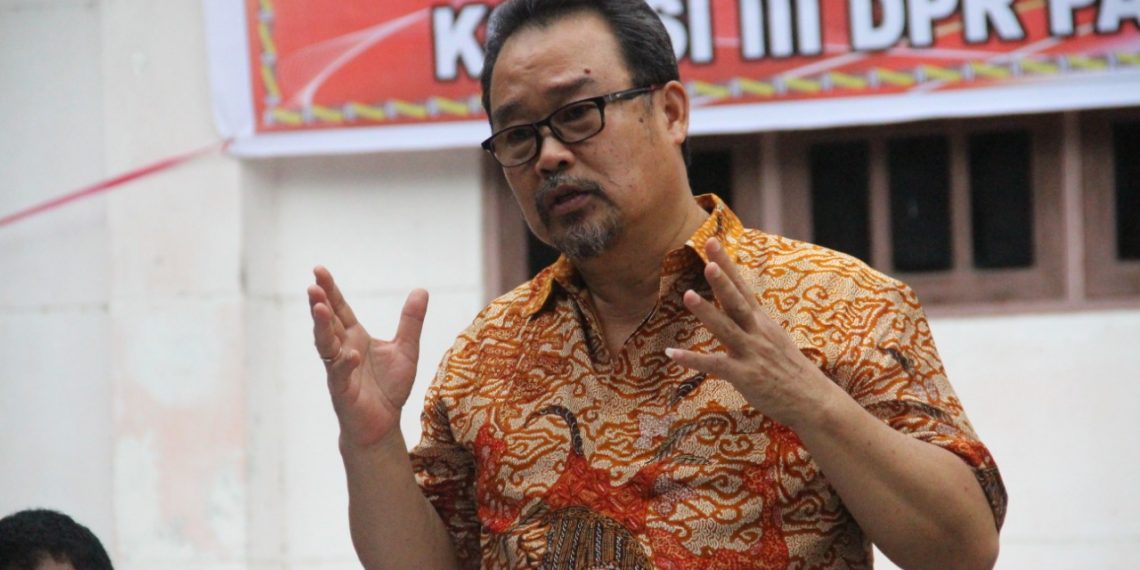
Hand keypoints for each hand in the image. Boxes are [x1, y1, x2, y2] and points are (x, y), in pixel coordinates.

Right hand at [308, 266, 428, 449]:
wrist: (383, 425)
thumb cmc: (389, 388)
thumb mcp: (406, 349)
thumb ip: (411, 321)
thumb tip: (421, 290)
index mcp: (355, 336)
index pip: (340, 308)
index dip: (331, 290)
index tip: (319, 270)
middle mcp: (343, 349)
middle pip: (328, 322)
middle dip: (320, 303)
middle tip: (312, 284)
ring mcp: (339, 369)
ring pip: (326, 344)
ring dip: (322, 326)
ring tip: (319, 307)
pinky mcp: (342, 390)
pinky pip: (341, 374)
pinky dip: (345, 364)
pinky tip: (351, 354)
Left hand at [665, 238, 837, 429]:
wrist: (813, 400)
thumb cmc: (790, 370)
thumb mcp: (774, 338)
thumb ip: (753, 322)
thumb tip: (737, 307)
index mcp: (762, 321)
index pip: (741, 286)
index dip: (726, 264)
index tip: (712, 242)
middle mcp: (757, 332)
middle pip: (736, 301)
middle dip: (722, 281)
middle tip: (707, 262)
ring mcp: (751, 353)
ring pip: (726, 328)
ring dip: (707, 312)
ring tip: (688, 295)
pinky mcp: (744, 375)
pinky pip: (715, 365)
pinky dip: (693, 359)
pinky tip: (672, 354)